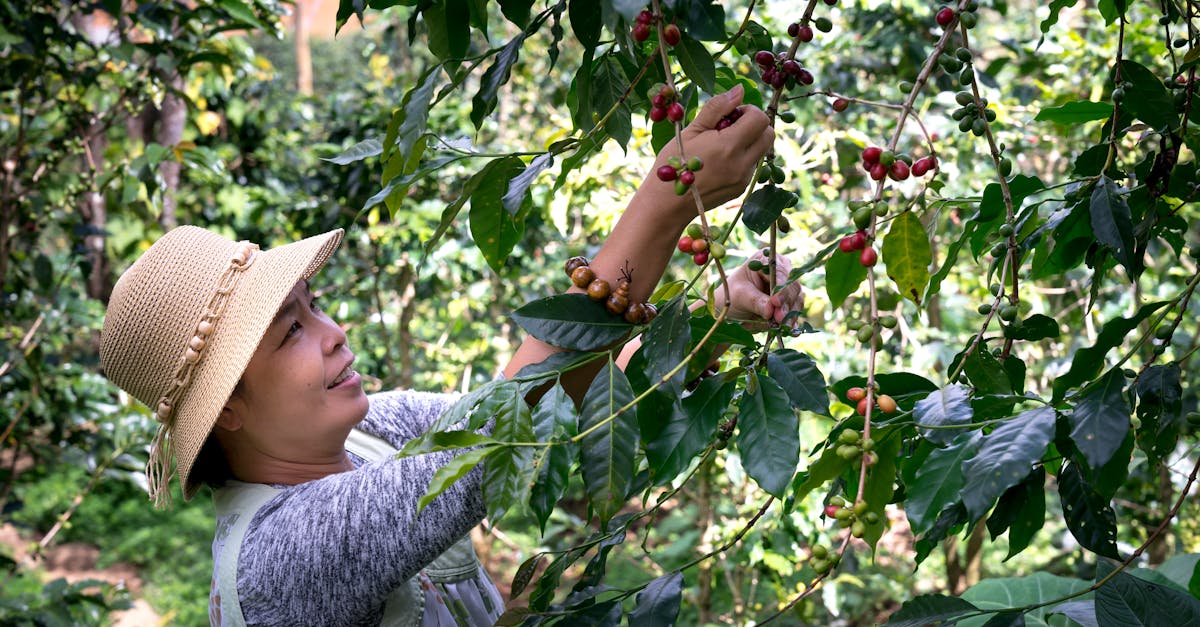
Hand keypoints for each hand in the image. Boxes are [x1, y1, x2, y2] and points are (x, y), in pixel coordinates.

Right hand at [652, 85, 773, 209]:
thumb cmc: (673, 162)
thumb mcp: (691, 130)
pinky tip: (720, 161)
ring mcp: (743, 179)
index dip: (748, 110)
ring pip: (762, 150)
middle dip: (755, 124)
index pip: (760, 119)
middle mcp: (742, 164)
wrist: (667, 203)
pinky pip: (752, 166)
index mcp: (729, 146)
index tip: (731, 114)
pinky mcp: (741, 189)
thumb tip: (740, 89)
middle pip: (769, 134)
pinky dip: (743, 157)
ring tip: (723, 144)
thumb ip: (717, 108)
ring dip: (750, 141)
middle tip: (731, 126)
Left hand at [717, 249, 804, 331]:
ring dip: (791, 314)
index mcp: (765, 260)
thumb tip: (770, 310)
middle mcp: (781, 270)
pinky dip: (792, 321)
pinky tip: (791, 331)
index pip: (779, 271)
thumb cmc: (732, 296)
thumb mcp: (739, 296)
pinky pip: (795, 310)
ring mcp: (787, 286)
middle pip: (791, 285)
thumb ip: (755, 301)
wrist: (733, 310)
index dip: (780, 286)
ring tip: (784, 327)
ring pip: (796, 298)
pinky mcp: (790, 301)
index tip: (776, 302)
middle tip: (779, 318)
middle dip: (786, 303)